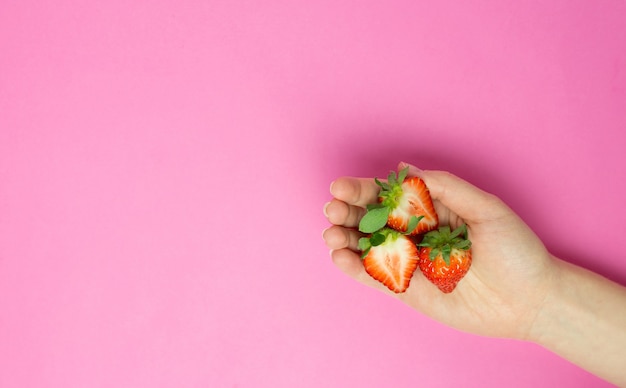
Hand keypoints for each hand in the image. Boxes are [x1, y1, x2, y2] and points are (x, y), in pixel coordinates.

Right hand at [323, 162, 555, 339]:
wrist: (531, 299)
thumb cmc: (515, 249)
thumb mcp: (486, 208)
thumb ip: (445, 188)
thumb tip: (405, 169)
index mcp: (432, 209)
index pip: (390, 195)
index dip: (364, 189)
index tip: (341, 186)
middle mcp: (416, 233)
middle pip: (372, 219)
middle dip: (348, 212)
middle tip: (332, 208)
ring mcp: (410, 262)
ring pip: (367, 247)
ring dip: (344, 238)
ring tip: (331, 232)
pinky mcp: (408, 289)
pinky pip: (375, 277)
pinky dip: (355, 268)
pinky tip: (340, 256)